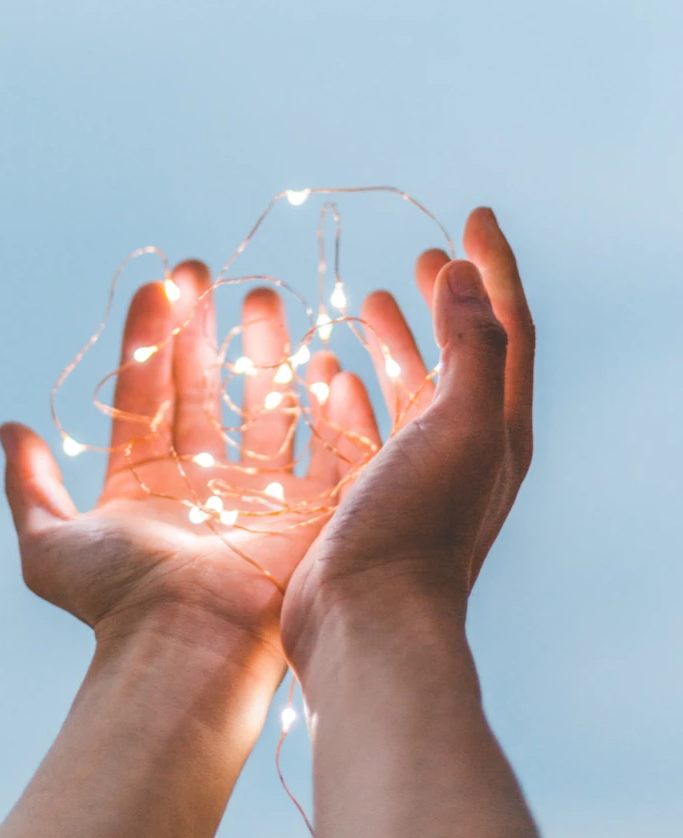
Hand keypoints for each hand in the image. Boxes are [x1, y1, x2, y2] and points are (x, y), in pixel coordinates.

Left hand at [0, 260, 372, 680]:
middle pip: (206, 390)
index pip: (150, 393)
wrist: (190, 649)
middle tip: (207, 275)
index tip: (160, 286)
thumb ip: (28, 487)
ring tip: (264, 299)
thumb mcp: (51, 546)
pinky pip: (325, 447)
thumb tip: (8, 430)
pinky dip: (327, 407)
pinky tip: (324, 362)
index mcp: (148, 483)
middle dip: (205, 331)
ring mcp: (259, 494)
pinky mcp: (310, 510)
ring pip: (264, 407)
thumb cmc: (122, 601)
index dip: (152, 339)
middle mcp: (204, 483)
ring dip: (263, 354)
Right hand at [282, 207, 534, 665]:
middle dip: (446, 301)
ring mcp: (414, 474)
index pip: (507, 327)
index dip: (494, 268)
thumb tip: (466, 275)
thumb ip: (473, 345)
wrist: (370, 621)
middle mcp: (463, 448)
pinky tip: (330, 375)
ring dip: (397, 343)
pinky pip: (365, 428)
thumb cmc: (417, 525)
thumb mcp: (463, 426)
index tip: (472, 216)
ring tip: (372, 302)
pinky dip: (352, 394)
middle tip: (423, 257)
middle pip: (460, 356)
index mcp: (497, 426)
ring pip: (409, 390)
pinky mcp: (368, 495)